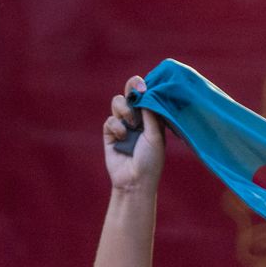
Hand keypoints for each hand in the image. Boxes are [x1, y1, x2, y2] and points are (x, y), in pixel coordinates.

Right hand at [103, 75, 163, 191]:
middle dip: (132, 87)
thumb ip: (150, 114)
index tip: (145, 85)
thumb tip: (146, 93)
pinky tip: (122, 137)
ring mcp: (123, 125)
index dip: (144, 88)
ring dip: (125, 109)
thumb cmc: (150, 161)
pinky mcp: (110, 133)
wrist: (135, 180)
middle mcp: (137, 119)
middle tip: (136, 88)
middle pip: (130, 94)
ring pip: (118, 103)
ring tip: (131, 124)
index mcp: (152, 119)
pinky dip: (116, 127)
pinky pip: (110, 120)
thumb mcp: (155, 136)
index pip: (147, 97)